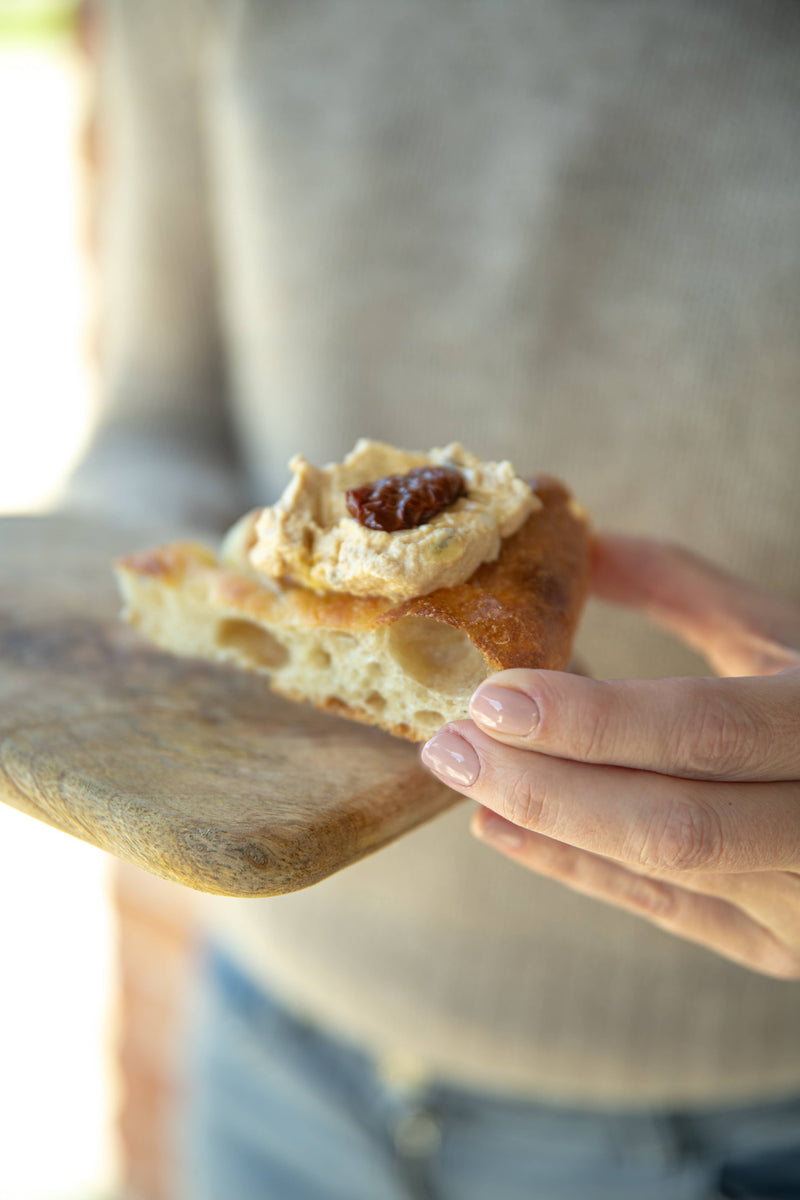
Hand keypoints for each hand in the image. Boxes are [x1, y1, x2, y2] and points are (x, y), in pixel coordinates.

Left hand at [421, 535, 799, 977]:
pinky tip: (503, 830)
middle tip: (446, 741)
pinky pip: (674, 912)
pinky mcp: (791, 947)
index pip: (707, 730)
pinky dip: (581, 868)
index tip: (490, 693)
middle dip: (544, 782)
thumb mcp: (791, 630)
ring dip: (551, 825)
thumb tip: (580, 539)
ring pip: (669, 870)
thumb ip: (687, 588)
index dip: (594, 718)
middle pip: (676, 820)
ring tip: (462, 776)